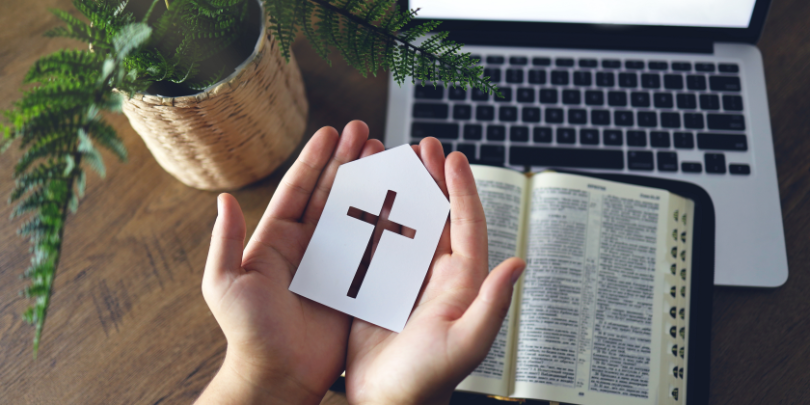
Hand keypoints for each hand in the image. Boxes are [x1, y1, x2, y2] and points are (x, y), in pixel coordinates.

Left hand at [197, 121, 385, 404]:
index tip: (329, 132)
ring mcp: (333, 265)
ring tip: (387, 157)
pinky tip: (403, 204)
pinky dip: (388, 225)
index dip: (314, 160)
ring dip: (370, 186)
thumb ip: (226, 242)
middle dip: (347, 161)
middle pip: (331, 194)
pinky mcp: (354, 284)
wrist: (278, 377)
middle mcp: (307, 247)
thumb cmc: (247, 334)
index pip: (299, 190)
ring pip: (355, 215)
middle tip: (365, 132)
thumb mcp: (225, 285)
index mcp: (277, 241)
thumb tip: (223, 199)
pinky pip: (373, 249)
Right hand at [344, 137, 524, 404]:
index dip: (461, 189)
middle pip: (438, 216)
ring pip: (408, 225)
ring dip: (402, 193)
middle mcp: (438, 276)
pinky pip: (378, 246)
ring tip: (392, 162)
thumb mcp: (466, 344)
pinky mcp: (379, 289)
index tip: (453, 157)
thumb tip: (518, 262)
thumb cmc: (429, 380)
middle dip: (432, 179)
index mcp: (461, 282)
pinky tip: (360, 200)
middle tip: (423, 146)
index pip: (466, 224)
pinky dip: (372, 219)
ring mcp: (407, 280)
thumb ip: (492, 304)